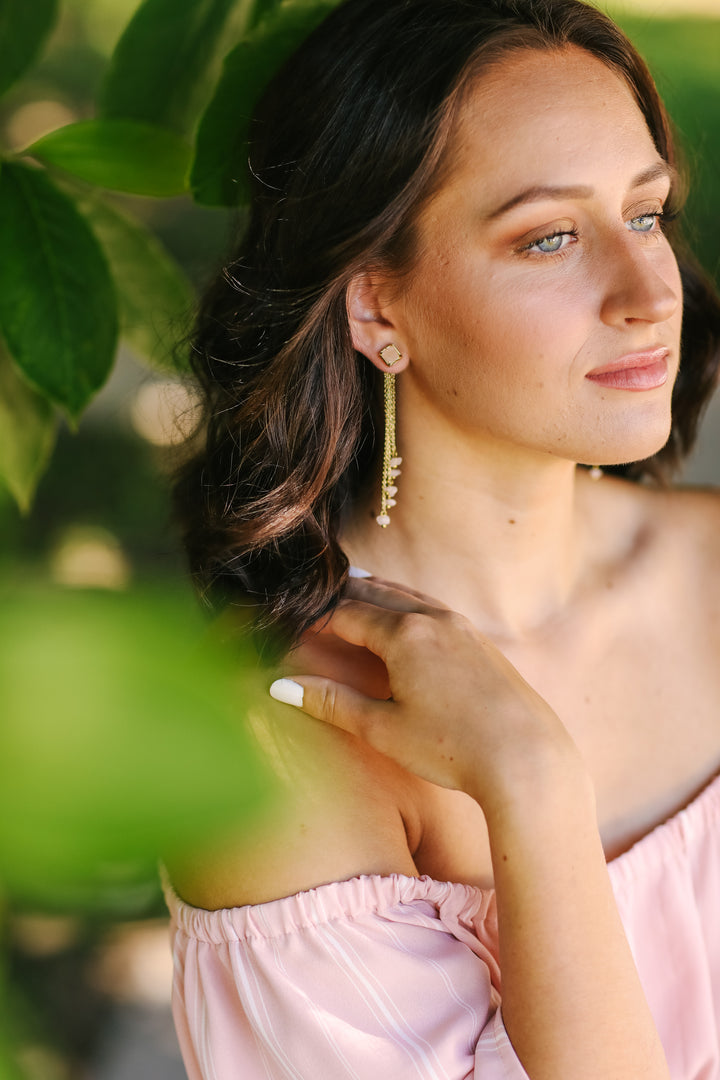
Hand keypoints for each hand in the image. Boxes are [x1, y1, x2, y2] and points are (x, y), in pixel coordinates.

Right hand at [271, 576, 582, 811]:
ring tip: (358, 585)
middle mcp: (434, 620)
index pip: (347, 614)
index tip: (292, 622)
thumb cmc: (451, 747)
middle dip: (345, 594)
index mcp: (404, 636)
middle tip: (318, 590)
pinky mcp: (482, 641)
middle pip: (378, 594)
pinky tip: (410, 615)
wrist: (526, 758)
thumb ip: (331, 702)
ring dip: (380, 591)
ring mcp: (463, 627)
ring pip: (410, 596)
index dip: (316, 618)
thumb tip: (280, 687)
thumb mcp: (382, 728)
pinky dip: (410, 603)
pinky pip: (436, 608)